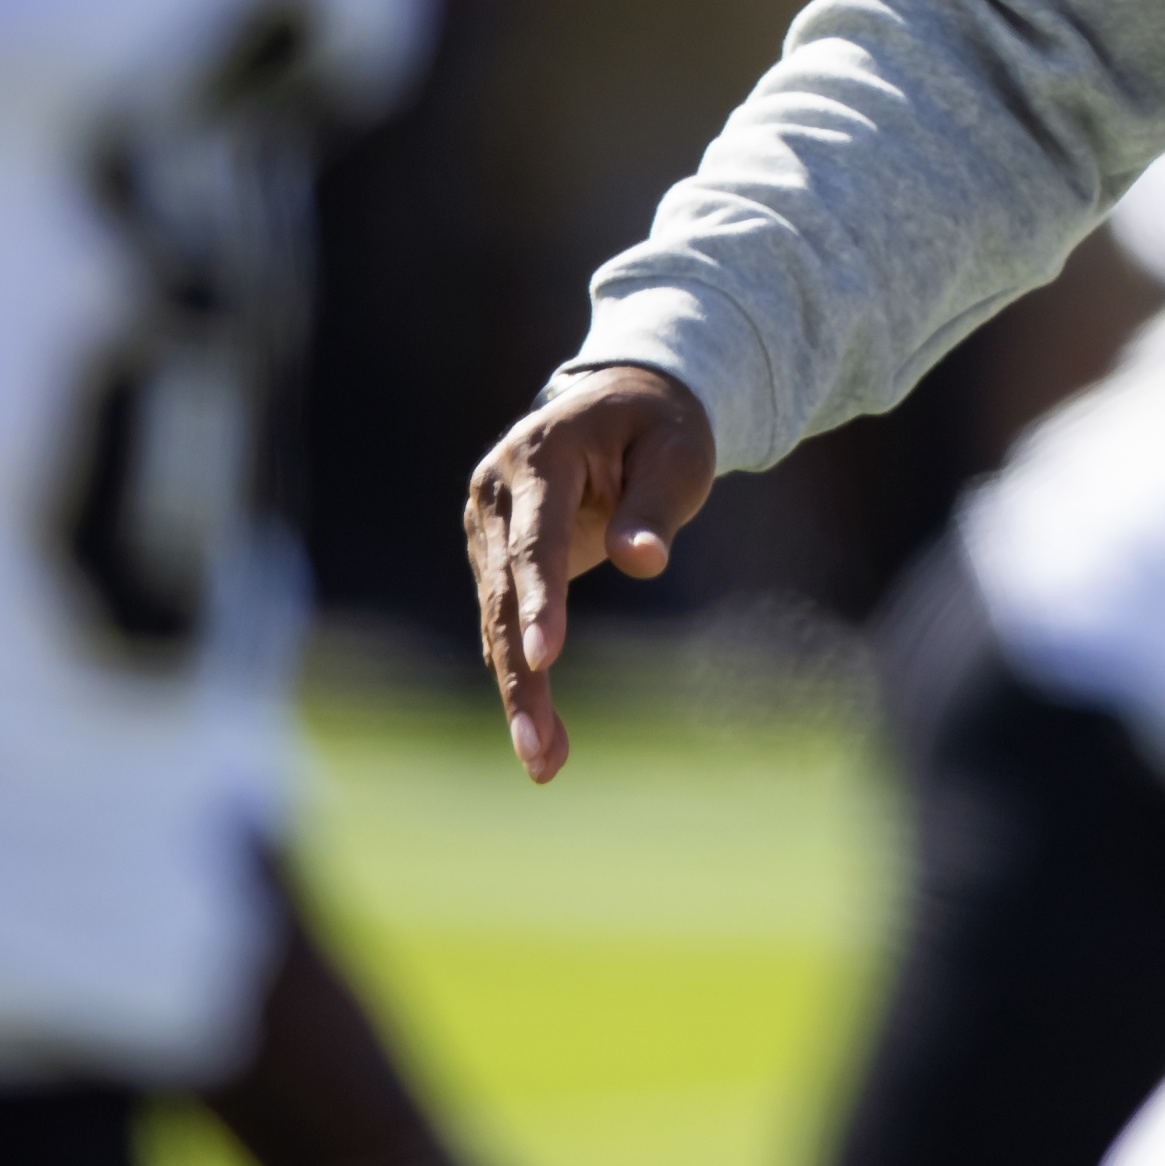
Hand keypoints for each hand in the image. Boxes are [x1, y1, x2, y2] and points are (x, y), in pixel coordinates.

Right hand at [465, 365, 721, 782]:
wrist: (624, 402)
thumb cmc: (660, 428)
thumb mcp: (675, 456)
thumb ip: (654, 509)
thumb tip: (643, 563)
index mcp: (541, 456)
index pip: (537, 537)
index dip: (541, 598)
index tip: (546, 657)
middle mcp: (497, 491)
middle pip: (504, 594)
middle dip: (520, 676)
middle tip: (536, 749)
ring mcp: (489, 526)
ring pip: (496, 620)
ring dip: (520, 693)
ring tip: (546, 763)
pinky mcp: (495, 556)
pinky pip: (505, 624)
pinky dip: (523, 678)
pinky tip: (544, 738)